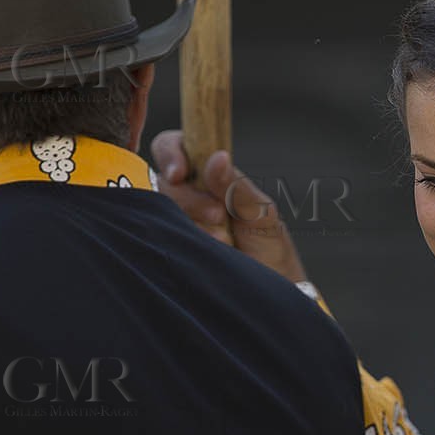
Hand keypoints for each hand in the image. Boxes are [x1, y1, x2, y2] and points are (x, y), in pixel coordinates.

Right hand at [150, 130, 306, 283]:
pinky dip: (187, 242)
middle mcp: (189, 195)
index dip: (171, 153)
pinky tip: (211, 250)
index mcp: (210, 175)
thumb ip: (236, 187)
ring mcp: (179, 220)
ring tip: (222, 240)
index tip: (180, 173)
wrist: (272, 288)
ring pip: (163, 209)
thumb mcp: (260, 214)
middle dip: (190, 199)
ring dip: (193, 223)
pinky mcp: (173, 246)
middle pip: (164, 181)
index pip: (175, 147)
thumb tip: (217, 157)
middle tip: (219, 216)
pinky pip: (164, 237)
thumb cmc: (269, 249)